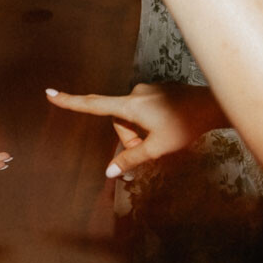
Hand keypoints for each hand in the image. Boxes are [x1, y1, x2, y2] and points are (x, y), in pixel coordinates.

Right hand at [46, 83, 227, 179]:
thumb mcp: (157, 149)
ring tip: (164, 137)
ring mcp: (148, 91)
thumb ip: (131, 159)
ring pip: (133, 118)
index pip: (94, 104)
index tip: (50, 94)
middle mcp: (136, 93)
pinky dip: (151, 124)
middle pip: (119, 121)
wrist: (212, 106)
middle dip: (130, 137)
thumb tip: (109, 171)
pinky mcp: (158, 91)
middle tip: (152, 148)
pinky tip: (171, 127)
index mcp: (130, 105)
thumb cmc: (185, 127)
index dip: (70, 102)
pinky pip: (145, 111)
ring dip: (141, 132)